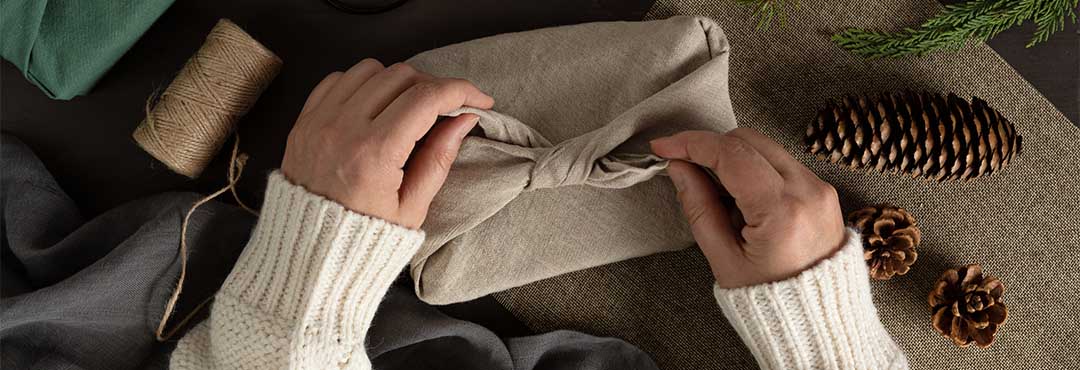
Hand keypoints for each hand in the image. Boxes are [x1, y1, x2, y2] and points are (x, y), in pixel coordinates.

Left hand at [281, 59, 493, 228]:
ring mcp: (319, 122)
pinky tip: (376, 106)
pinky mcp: (304, 122)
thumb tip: (465, 119)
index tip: (479, 100)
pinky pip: (338, 79)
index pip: (426, 98)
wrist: (310, 255)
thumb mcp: (413, 207)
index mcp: (374, 154)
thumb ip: (440, 158)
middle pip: (401, 76)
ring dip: (398, 81)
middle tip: (447, 108)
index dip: (461, 91)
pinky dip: (363, 84)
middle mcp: (343, 129)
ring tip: (410, 107)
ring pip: (370, 69)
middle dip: (433, 86)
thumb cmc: (364, 239)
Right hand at [650, 128, 846, 287]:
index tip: (664, 146)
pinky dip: (755, 169)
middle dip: (712, 147)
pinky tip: (742, 199)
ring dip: (734, 157)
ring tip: (718, 194)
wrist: (817, 319)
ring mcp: (821, 188)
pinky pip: (782, 163)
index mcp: (781, 211)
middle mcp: (808, 191)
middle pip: (749, 140)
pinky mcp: (824, 191)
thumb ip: (699, 207)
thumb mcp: (723, 258)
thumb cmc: (767, 297)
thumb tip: (679, 168)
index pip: (731, 155)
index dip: (692, 143)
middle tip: (686, 169)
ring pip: (766, 146)